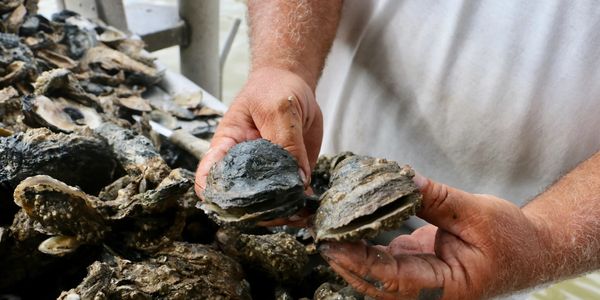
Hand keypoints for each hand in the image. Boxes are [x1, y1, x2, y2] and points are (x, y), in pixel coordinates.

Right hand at [195, 67, 322, 198]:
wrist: (293, 84)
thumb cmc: (274, 89)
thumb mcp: (279, 108)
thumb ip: (286, 142)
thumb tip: (298, 179)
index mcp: (227, 146)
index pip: (209, 174)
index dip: (213, 191)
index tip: (229, 201)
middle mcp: (243, 165)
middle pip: (240, 198)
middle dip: (258, 210)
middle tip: (279, 210)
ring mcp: (266, 173)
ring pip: (266, 204)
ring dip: (282, 212)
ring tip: (299, 211)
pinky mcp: (287, 175)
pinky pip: (290, 197)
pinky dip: (300, 205)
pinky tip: (309, 207)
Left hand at [319, 174, 549, 298]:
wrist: (527, 251)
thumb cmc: (510, 238)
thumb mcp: (476, 213)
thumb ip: (436, 198)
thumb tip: (400, 177)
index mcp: (447, 289)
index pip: (393, 280)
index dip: (360, 262)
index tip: (333, 243)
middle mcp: (428, 293)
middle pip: (376, 284)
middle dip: (345, 260)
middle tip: (319, 233)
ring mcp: (419, 282)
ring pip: (375, 275)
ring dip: (350, 253)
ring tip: (327, 227)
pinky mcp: (414, 266)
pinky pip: (383, 260)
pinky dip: (364, 243)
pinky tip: (349, 223)